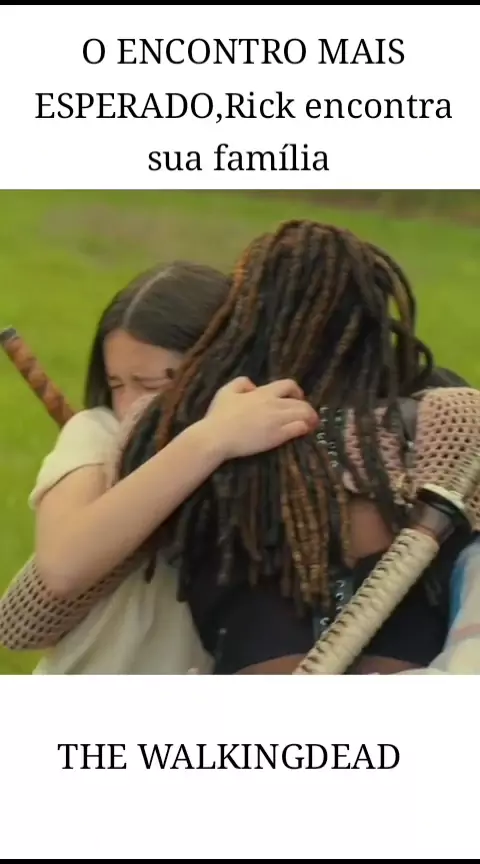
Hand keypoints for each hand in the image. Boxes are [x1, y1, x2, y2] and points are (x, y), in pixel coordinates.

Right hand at [203, 377, 318, 460]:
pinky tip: (303, 433)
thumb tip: (253, 385)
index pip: (289, 385)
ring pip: (304, 414)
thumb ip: (241, 383)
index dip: (297, 392)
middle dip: (308, 409)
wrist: (217, 437)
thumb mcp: (225, 392)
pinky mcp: (278, 435)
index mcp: (262, 393)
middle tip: (309, 417)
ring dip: (310, 419)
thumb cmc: (219, 416)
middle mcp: (273, 404)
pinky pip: (299, 428)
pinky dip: (304, 429)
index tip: (297, 399)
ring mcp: (277, 420)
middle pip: (301, 402)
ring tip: (311, 426)